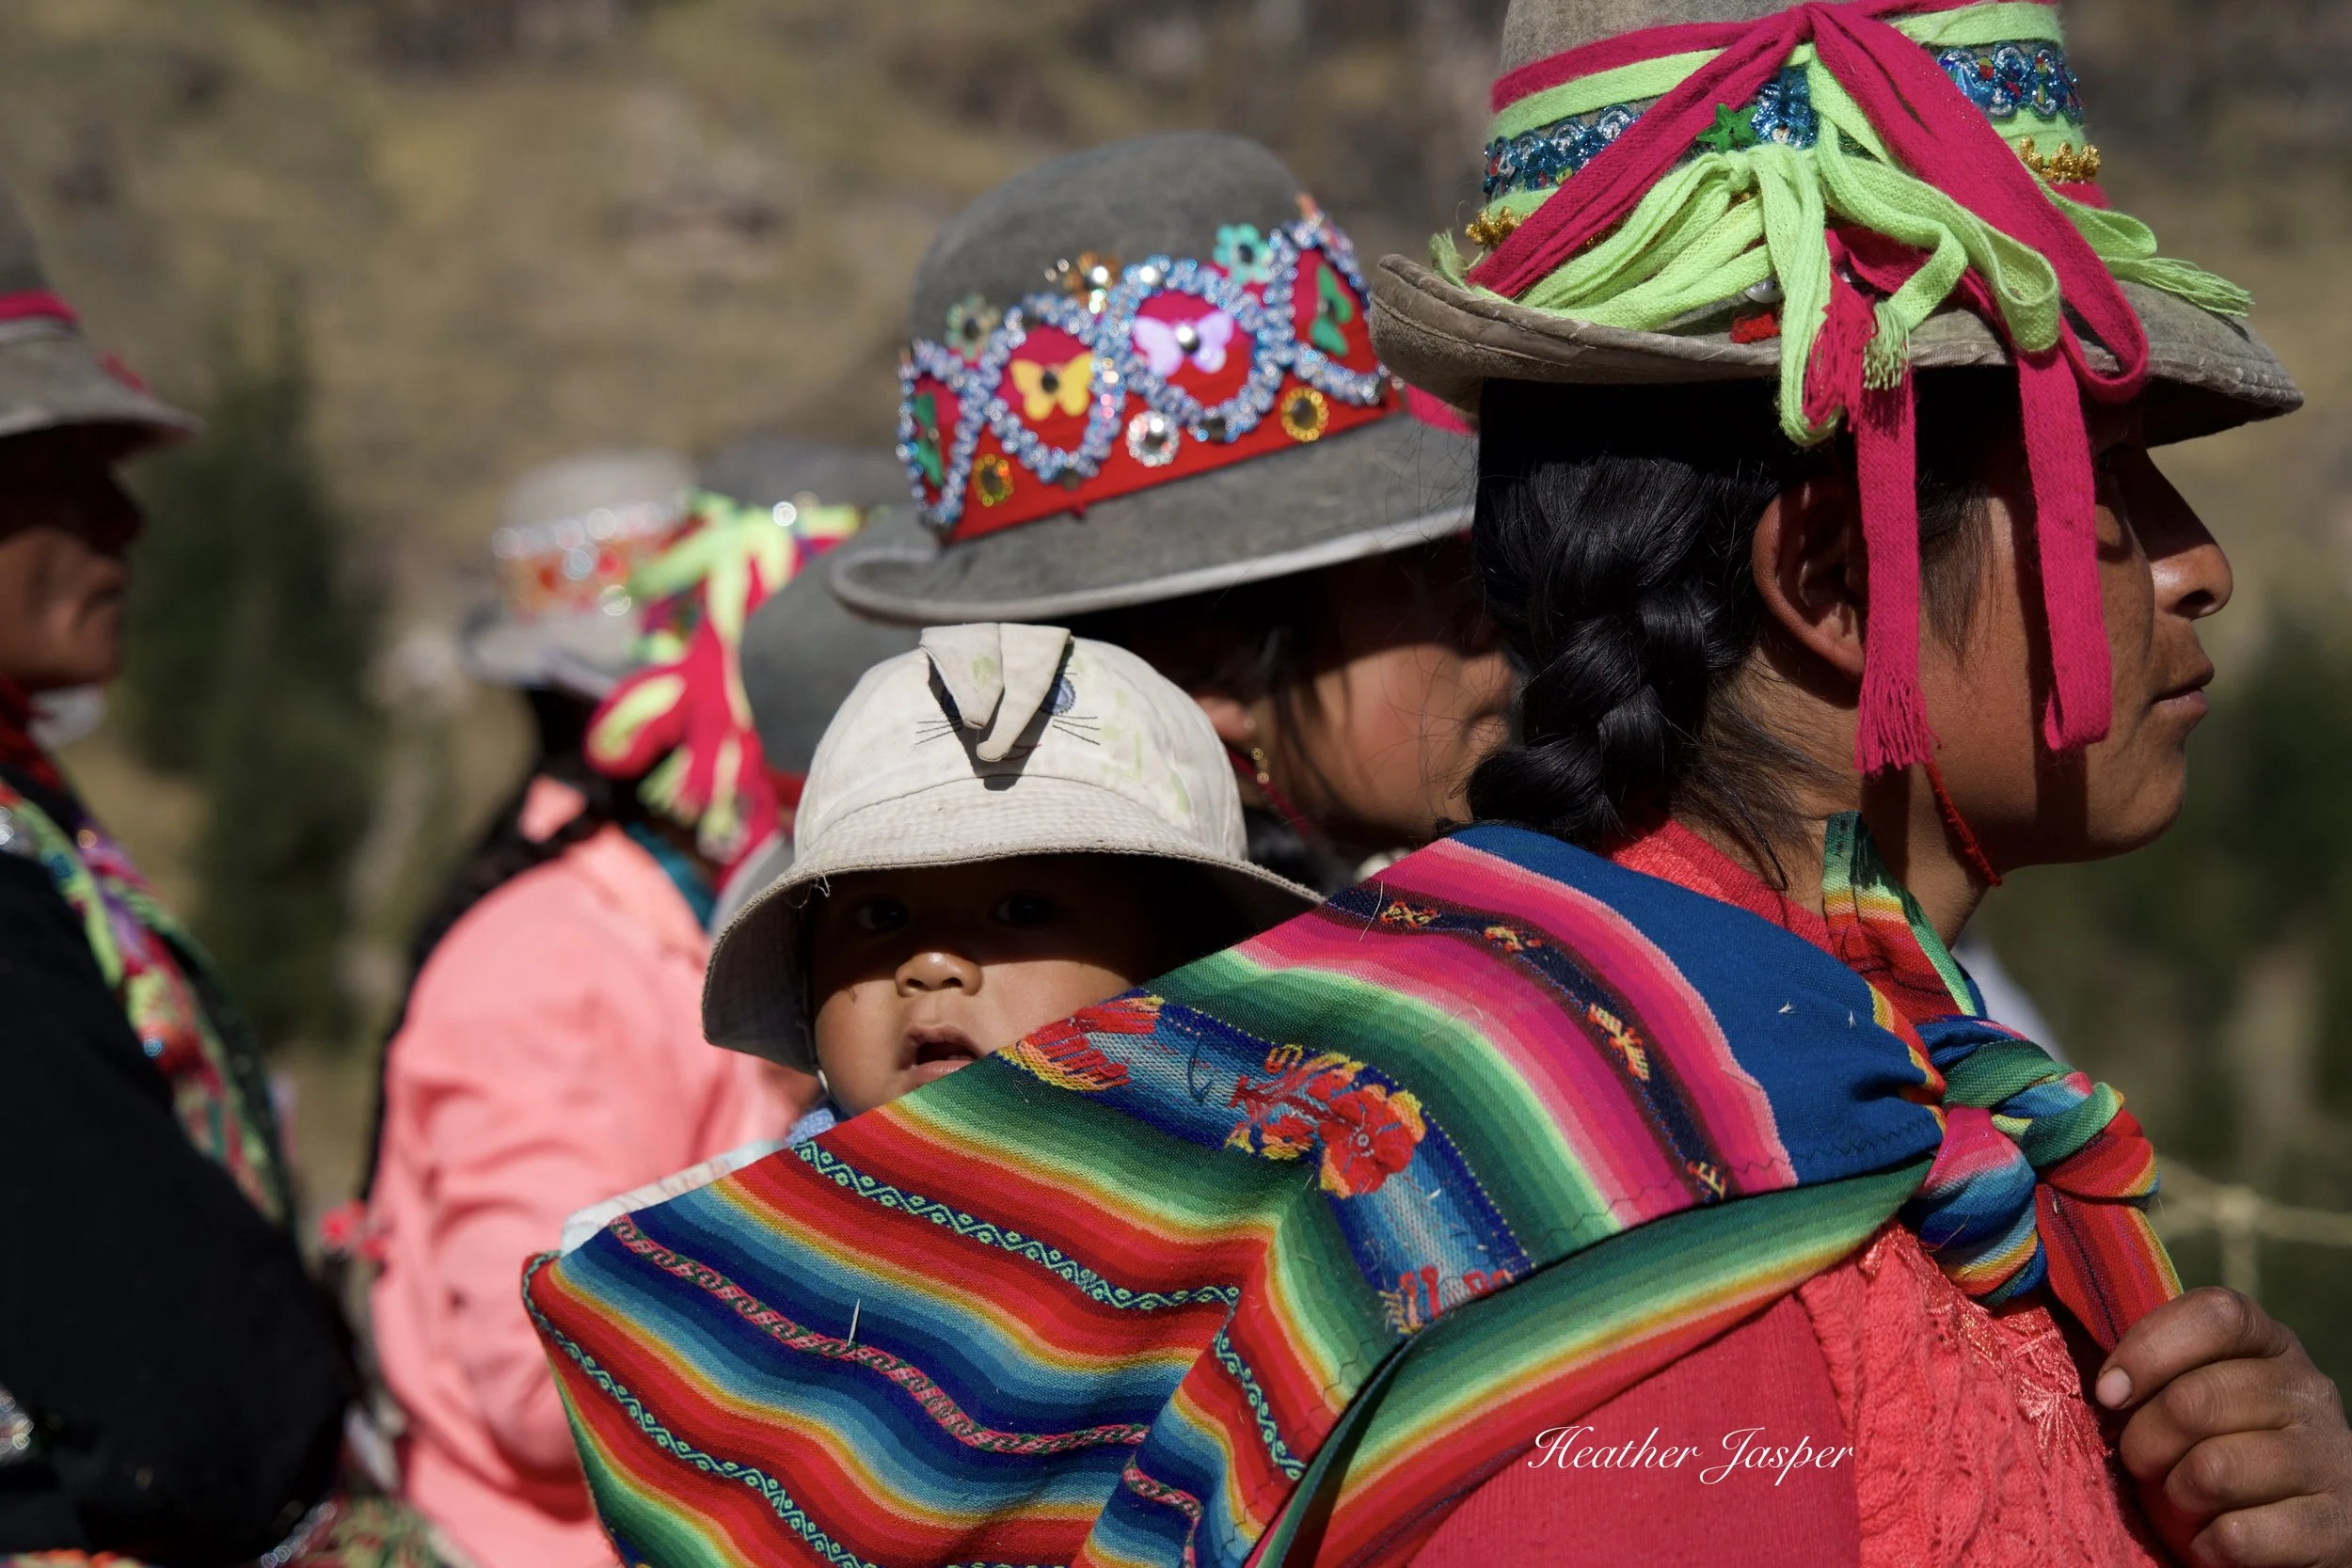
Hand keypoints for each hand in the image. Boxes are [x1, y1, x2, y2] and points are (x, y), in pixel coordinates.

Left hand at [2099, 1287, 2351, 1565]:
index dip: (2148, 1350)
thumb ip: (2156, 1372)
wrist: (2292, 1533)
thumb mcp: (2190, 1396)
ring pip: (2213, 1470)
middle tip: (2140, 1462)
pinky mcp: (2335, 1527)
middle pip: (2196, 1400)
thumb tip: (2108, 1386)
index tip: (2108, 1394)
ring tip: (2185, 1500)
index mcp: (2271, 1346)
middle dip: (2144, 1441)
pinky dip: (2207, 1545)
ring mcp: (2331, 1458)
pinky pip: (2237, 1535)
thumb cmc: (2215, 1450)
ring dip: (2177, 1496)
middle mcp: (2310, 1393)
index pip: (2215, 1315)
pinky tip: (2215, 1540)